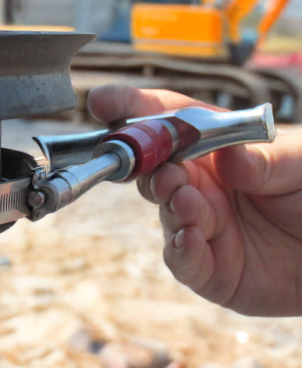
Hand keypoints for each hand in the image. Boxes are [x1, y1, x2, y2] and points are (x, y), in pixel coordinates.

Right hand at [88, 85, 301, 316]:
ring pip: (164, 210)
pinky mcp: (209, 265)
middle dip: (146, 164)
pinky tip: (192, 240)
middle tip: (162, 168)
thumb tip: (228, 158)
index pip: (169, 120)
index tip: (101, 101)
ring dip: (169, 204)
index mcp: (217, 147)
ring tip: (189, 201)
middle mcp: (201, 182)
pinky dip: (181, 251)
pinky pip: (182, 259)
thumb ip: (266, 159)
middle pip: (153, 166)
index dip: (133, 108)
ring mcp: (201, 222)